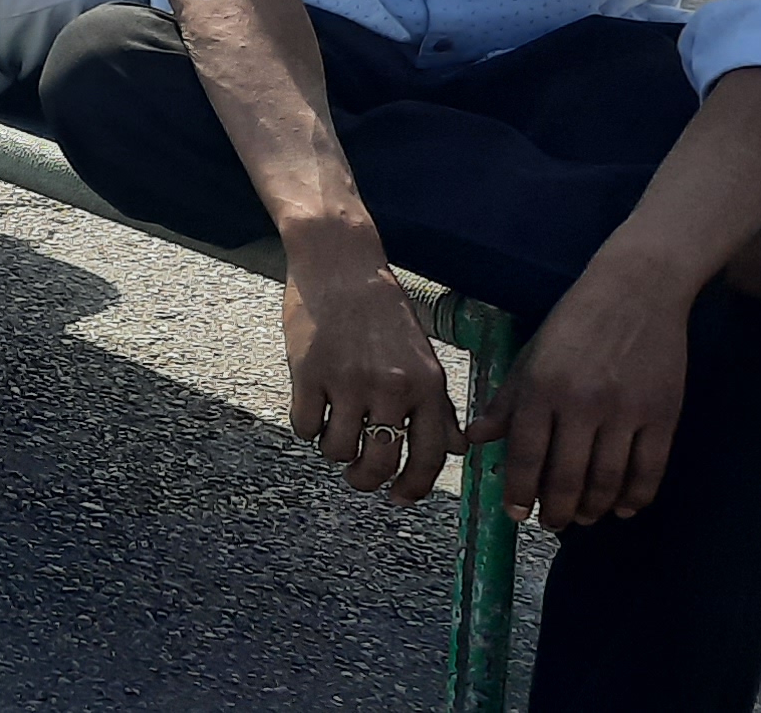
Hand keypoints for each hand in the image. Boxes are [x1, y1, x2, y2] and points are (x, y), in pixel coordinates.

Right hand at [279, 258, 465, 504]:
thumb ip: (439, 404)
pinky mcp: (308, 373)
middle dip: (366, 481)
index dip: (413, 487)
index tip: (398, 498)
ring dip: (333, 451)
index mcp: (426, 383)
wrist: (339, 262)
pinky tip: (311, 409)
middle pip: (380, 463)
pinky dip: (306, 427)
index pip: (429, 456)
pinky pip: (304, 426)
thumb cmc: (382, 308)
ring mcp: (347, 381)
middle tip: (357, 477)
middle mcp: (391, 387)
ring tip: (333, 431)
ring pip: (338, 450)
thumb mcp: (422, 354)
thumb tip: (456, 449)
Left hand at [469, 277, 687, 528]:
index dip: (521, 492)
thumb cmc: (575, 322)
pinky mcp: (663, 414)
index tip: (518, 514)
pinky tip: (625, 506)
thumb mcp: (531, 356)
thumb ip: (506, 402)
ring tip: (585, 517)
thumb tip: (476, 440)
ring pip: (609, 479)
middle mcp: (582, 404)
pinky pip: (650, 468)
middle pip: (568, 477)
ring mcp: (626, 411)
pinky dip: (637, 495)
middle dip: (558, 510)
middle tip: (552, 523)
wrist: (636, 289)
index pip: (527, 455)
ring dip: (595, 508)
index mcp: (542, 389)